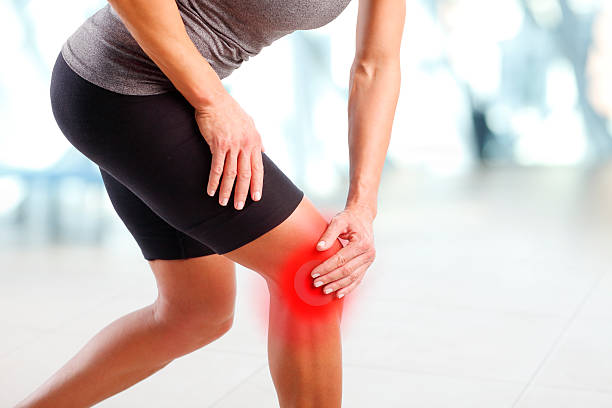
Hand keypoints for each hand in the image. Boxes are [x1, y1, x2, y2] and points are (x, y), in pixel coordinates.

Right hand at [194, 92, 264, 209]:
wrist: (213, 99)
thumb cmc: (229, 111)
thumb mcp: (249, 123)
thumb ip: (257, 139)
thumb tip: (264, 151)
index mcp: (255, 141)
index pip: (258, 168)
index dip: (257, 184)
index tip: (256, 198)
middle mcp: (246, 145)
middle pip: (246, 174)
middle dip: (243, 193)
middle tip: (240, 207)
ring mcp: (233, 145)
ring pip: (232, 174)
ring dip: (227, 191)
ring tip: (224, 203)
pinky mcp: (218, 145)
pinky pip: (217, 168)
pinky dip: (214, 181)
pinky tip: (211, 191)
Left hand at [310, 204, 375, 297]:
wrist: (363, 217)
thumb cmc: (349, 219)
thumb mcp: (338, 221)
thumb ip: (328, 234)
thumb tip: (319, 248)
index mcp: (361, 243)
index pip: (341, 259)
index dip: (326, 267)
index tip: (314, 273)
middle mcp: (368, 253)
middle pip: (346, 271)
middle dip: (330, 278)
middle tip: (316, 283)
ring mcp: (369, 260)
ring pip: (353, 278)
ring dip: (338, 286)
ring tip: (325, 290)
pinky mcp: (367, 265)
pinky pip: (358, 279)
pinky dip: (348, 288)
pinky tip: (339, 293)